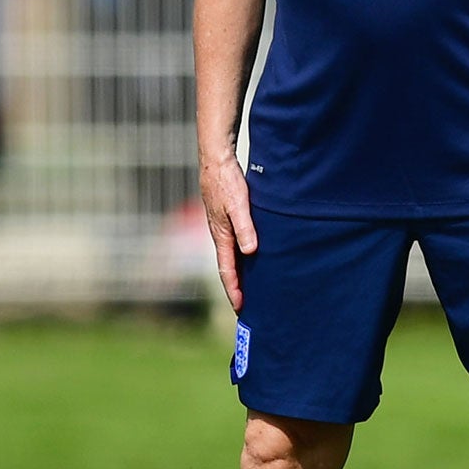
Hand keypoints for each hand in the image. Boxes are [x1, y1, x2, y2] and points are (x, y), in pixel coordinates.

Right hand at [199, 149, 258, 310]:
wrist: (216, 161)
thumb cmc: (227, 181)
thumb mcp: (239, 204)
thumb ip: (245, 227)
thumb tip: (250, 252)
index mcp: (221, 235)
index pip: (227, 270)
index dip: (234, 289)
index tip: (241, 308)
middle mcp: (220, 235)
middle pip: (228, 268)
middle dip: (236, 288)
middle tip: (246, 308)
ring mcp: (222, 227)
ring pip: (231, 257)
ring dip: (239, 274)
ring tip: (251, 289)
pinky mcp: (227, 218)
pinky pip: (234, 244)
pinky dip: (241, 257)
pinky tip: (251, 259)